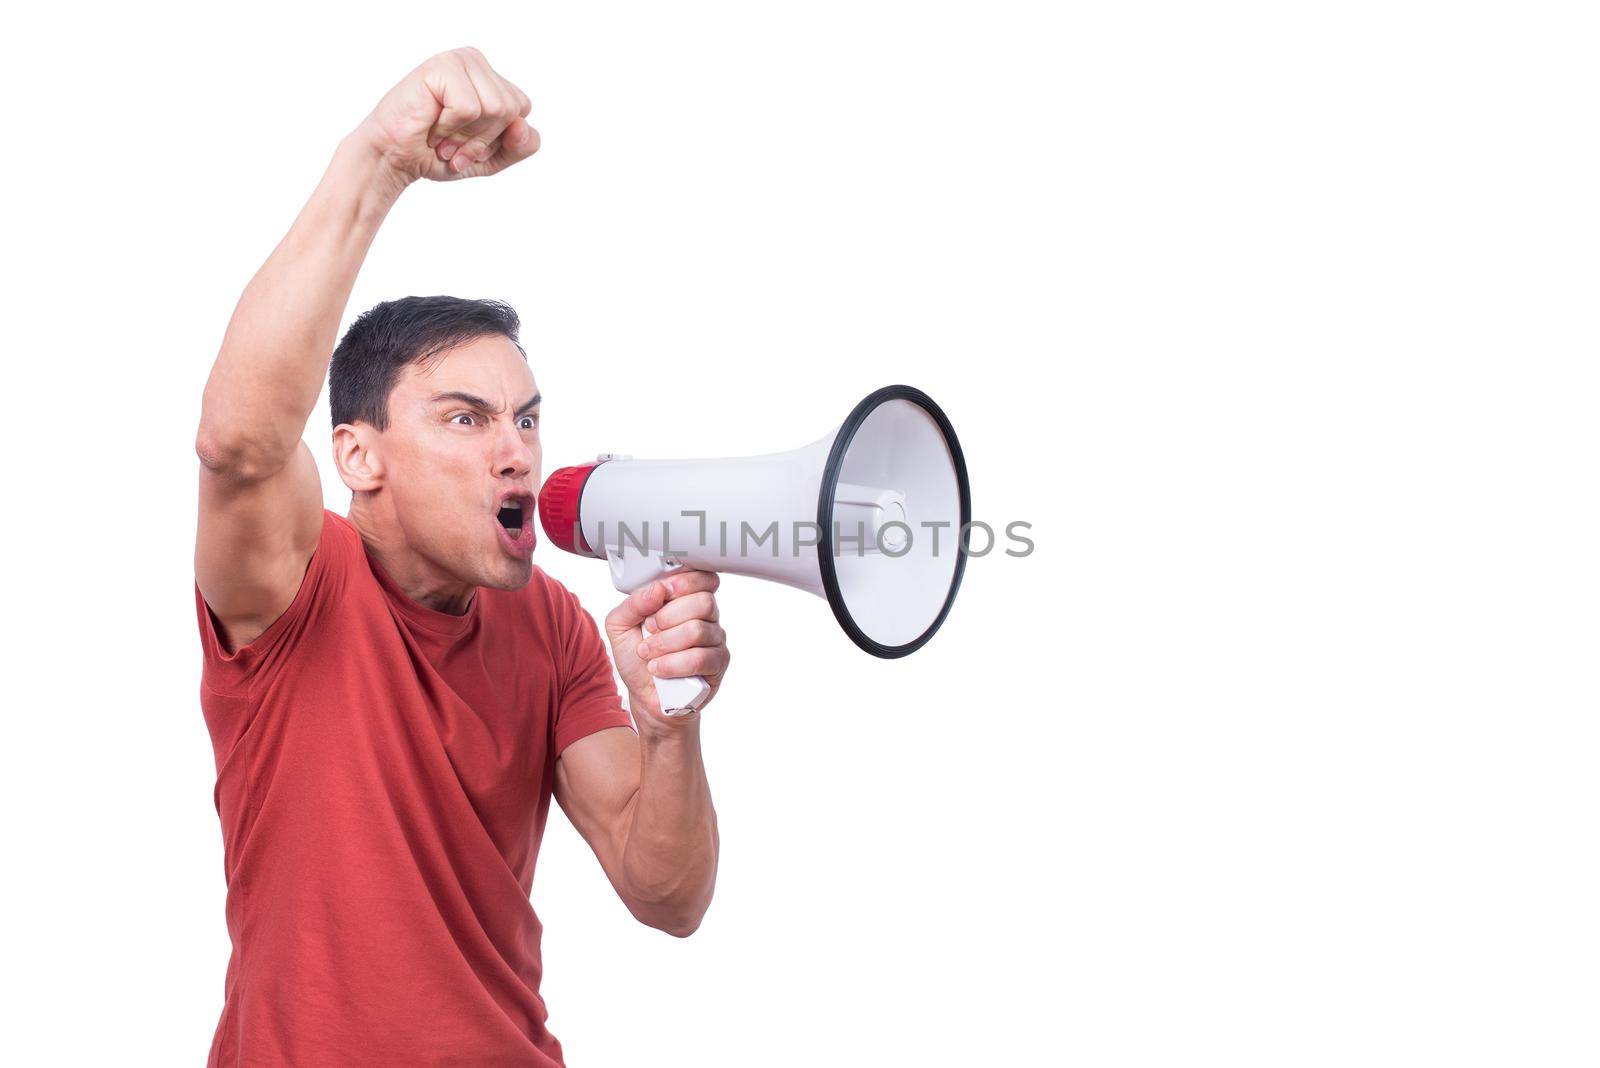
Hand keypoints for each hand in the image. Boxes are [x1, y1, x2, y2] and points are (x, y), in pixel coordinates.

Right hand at [354, 47, 539, 183]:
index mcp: (492, 80)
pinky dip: (450, 127)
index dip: (498, 139)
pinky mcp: (443, 65)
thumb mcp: (491, 158)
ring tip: (442, 137)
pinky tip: (432, 126)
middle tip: (452, 143)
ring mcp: (461, 60)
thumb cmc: (438, 154)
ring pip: (496, 108)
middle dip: (482, 139)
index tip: (469, 145)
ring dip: (466, 136)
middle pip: (511, 110)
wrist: (394, 158)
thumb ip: (520, 146)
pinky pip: (470, 107)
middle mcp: (478, 63)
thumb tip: (522, 124)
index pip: (523, 112)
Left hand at [605, 572, 730, 724]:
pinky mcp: (717, 665)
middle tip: (650, 629)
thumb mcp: (621, 626)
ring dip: (665, 643)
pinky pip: (700, 658)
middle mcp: (706, 617)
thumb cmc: (637, 658)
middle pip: (704, 602)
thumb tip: (657, 589)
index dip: (685, 582)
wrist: (644, 695)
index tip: (663, 592)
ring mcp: (715, 641)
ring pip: (698, 630)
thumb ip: (633, 603)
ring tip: (648, 654)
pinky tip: (659, 668)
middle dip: (668, 616)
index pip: (704, 578)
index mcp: (687, 600)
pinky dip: (672, 664)